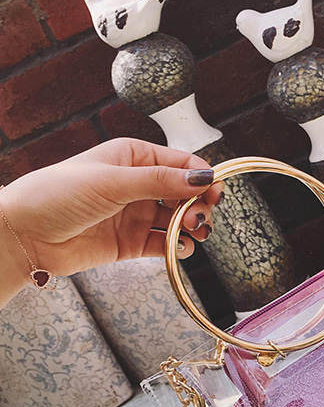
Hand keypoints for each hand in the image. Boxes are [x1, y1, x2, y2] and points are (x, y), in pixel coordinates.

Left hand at [0, 138, 222, 306]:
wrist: (25, 235)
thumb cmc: (57, 195)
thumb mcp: (112, 181)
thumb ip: (160, 181)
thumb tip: (202, 177)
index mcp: (133, 157)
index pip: (180, 163)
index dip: (202, 176)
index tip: (215, 192)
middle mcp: (138, 184)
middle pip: (185, 192)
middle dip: (199, 204)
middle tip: (201, 218)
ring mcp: (136, 214)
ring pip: (178, 220)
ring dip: (192, 227)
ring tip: (194, 234)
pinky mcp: (132, 242)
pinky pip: (165, 243)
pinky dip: (177, 247)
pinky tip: (179, 248)